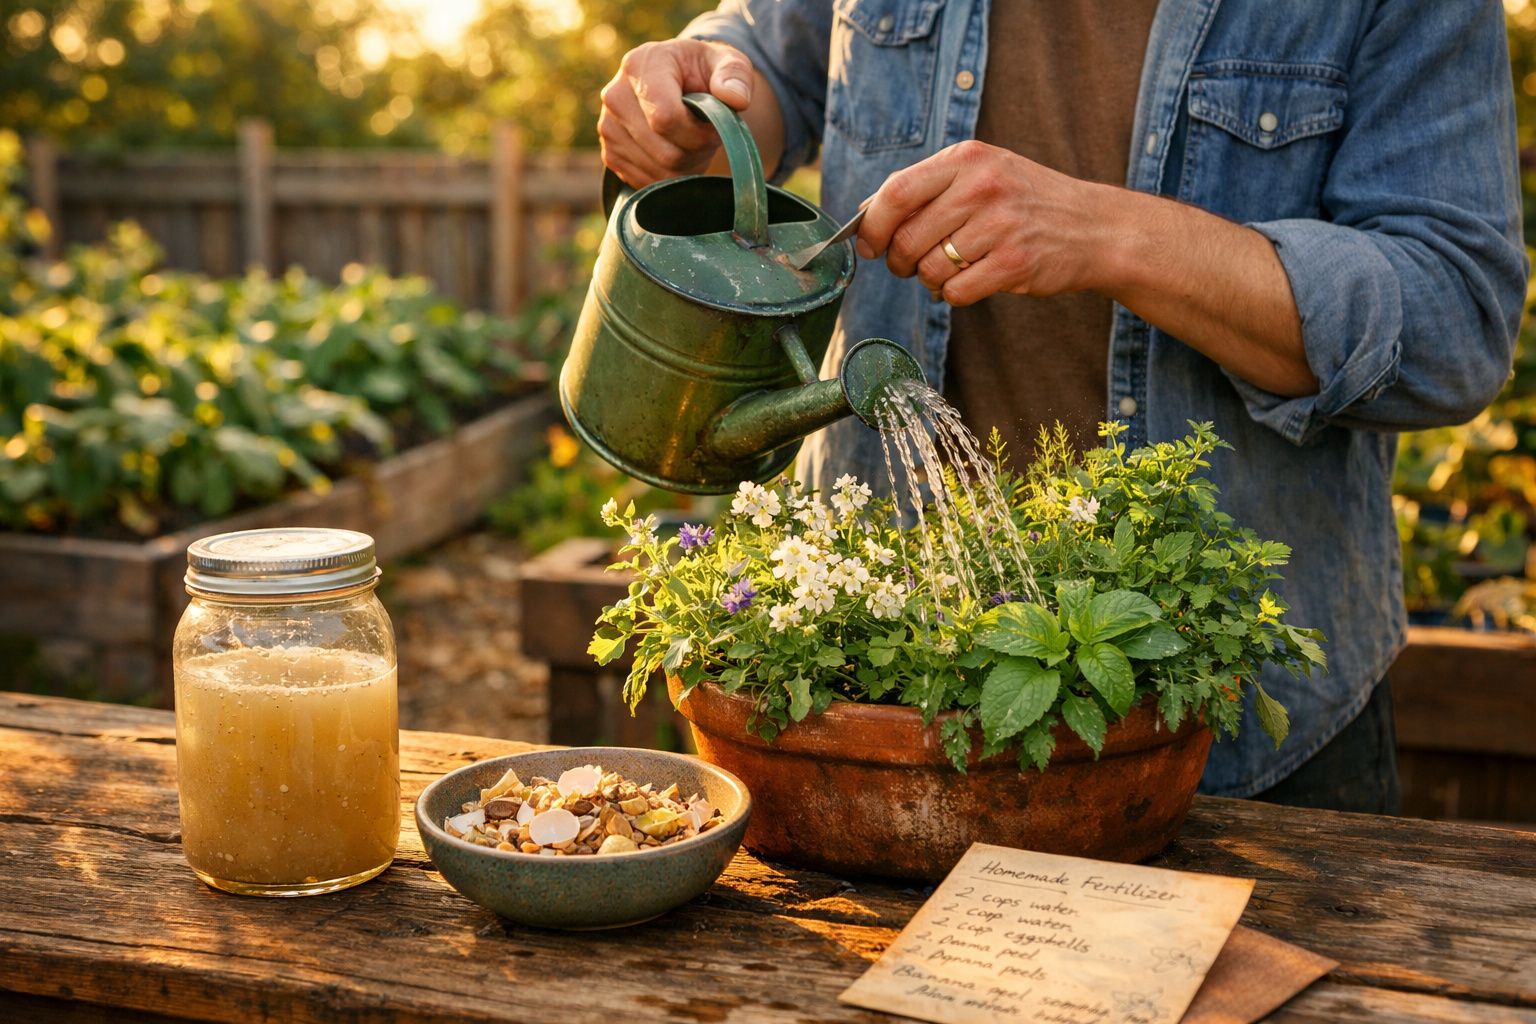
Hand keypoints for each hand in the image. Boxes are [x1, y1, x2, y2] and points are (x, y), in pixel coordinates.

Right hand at [598, 40, 755, 187]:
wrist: (676, 82)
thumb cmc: (704, 72)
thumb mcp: (726, 62)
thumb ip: (735, 75)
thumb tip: (736, 98)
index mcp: (641, 65)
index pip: (665, 118)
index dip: (698, 133)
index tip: (715, 127)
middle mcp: (616, 96)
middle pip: (665, 151)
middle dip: (697, 151)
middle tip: (707, 136)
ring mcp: (608, 127)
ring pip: (659, 172)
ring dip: (687, 166)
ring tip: (693, 142)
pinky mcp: (610, 154)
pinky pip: (648, 184)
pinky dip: (670, 178)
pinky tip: (677, 153)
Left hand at [855, 140, 1111, 305]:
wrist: (1093, 227)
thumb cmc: (1025, 202)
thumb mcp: (981, 174)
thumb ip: (927, 187)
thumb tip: (865, 213)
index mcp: (967, 158)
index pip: (897, 191)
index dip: (872, 225)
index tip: (868, 245)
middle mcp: (982, 186)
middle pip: (908, 238)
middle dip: (899, 262)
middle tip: (909, 267)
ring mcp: (1000, 225)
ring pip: (930, 270)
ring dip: (931, 280)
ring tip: (951, 270)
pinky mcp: (1014, 263)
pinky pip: (956, 292)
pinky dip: (955, 295)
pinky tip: (972, 281)